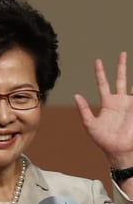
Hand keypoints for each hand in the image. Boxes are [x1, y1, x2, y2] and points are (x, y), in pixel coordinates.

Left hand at [75, 52, 132, 167]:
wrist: (119, 150)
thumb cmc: (104, 139)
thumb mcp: (90, 124)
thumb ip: (84, 109)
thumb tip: (76, 95)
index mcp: (107, 103)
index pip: (103, 83)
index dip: (101, 72)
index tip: (98, 60)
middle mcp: (120, 101)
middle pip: (121, 79)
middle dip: (121, 66)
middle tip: (122, 53)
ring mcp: (130, 104)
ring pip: (132, 85)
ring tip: (127, 60)